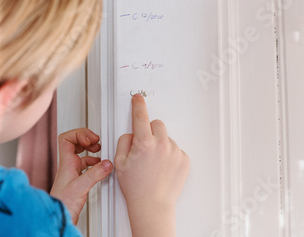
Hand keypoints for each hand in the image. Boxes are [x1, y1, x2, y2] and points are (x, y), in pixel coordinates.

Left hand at [50, 128, 112, 224]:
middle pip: (74, 142)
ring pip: (80, 153)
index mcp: (66, 162)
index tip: (90, 139)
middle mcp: (68, 165)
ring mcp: (71, 172)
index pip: (67, 138)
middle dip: (86, 138)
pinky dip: (93, 162)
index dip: (79, 134)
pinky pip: (84, 165)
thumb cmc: (63, 204)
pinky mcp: (76, 180)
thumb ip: (95, 174)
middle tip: (96, 141)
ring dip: (90, 149)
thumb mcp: (81, 187)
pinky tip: (99, 166)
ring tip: (99, 150)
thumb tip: (107, 163)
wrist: (58, 218)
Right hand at [114, 94, 189, 236]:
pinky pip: (175, 149)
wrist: (152, 206)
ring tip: (153, 163)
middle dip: (149, 131)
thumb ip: (124, 141)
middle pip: (156, 124)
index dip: (138, 105)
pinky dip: (169, 155)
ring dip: (160, 144)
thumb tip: (132, 133)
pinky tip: (162, 168)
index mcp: (144, 143)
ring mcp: (175, 152)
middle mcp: (161, 145)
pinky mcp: (184, 160)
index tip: (138, 98)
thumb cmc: (135, 188)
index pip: (140, 116)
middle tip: (144, 146)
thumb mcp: (119, 162)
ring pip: (166, 138)